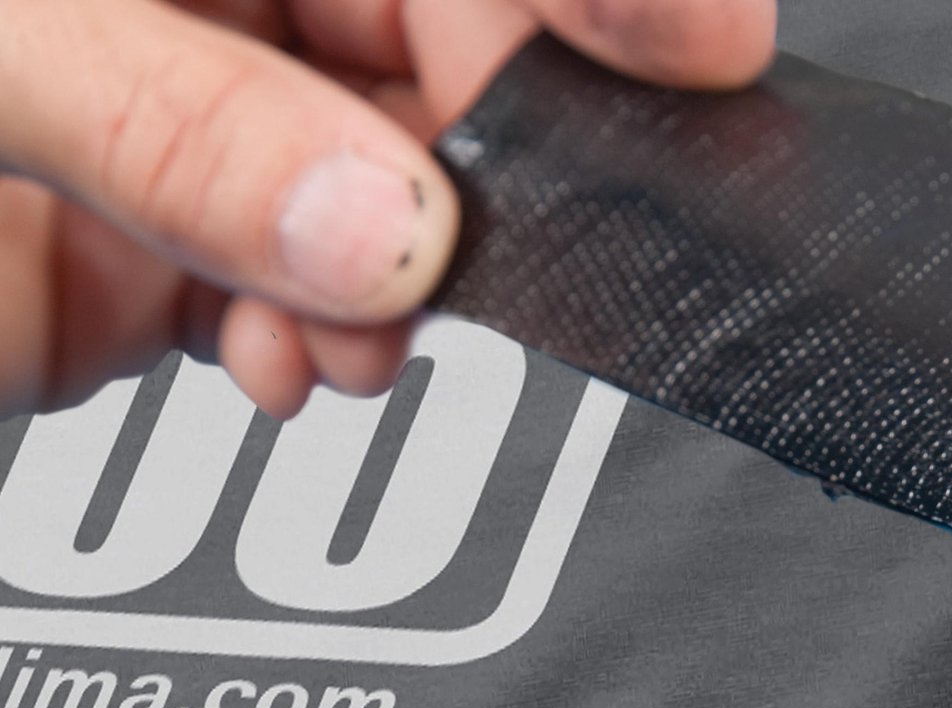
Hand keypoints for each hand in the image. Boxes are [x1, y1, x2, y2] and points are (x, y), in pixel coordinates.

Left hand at [0, 0, 775, 417]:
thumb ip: (186, 136)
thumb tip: (392, 229)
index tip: (702, 51)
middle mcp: (218, 1)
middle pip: (454, 60)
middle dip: (488, 169)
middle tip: (485, 245)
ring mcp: (208, 117)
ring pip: (399, 197)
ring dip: (409, 290)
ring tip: (348, 336)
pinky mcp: (193, 245)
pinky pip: (322, 296)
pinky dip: (334, 351)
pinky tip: (286, 363)